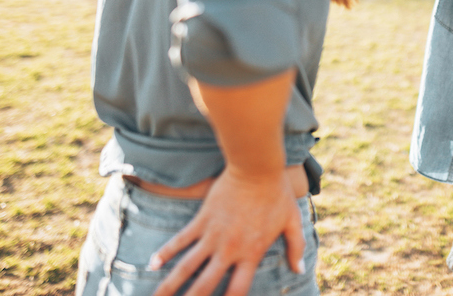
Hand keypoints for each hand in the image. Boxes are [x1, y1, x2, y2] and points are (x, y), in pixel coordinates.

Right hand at [150, 167, 305, 295]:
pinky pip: (180, 240)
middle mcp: (229, 249)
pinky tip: (152, 264)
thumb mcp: (292, 221)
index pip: (236, 290)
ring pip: (186, 267)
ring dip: (170, 285)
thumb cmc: (277, 193)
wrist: (256, 168)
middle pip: (205, 286)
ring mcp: (213, 235)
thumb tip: (300, 270)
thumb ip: (296, 247)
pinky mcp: (202, 220)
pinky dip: (165, 252)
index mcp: (251, 253)